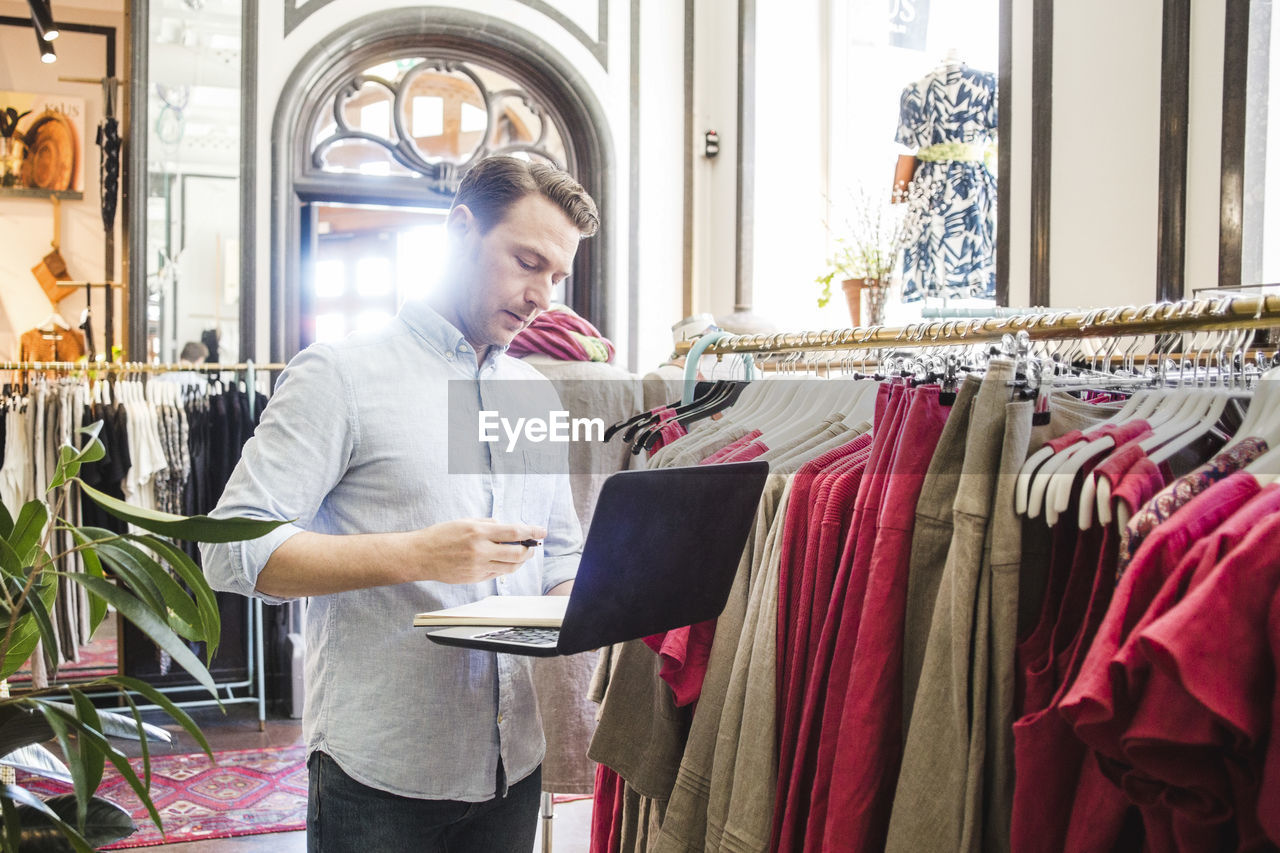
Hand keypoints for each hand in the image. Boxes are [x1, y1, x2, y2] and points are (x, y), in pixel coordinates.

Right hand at [410, 519, 547, 584]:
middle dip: (529, 550)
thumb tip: (507, 528)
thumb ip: (488, 524)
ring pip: (510, 567)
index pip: (514, 532)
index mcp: (479, 532)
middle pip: (517, 553)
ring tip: (522, 555)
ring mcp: (478, 566)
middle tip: (532, 546)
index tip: (542, 531)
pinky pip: (497, 574)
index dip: (531, 532)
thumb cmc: (442, 535)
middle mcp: (480, 550)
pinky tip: (505, 562)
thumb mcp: (465, 521)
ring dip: (520, 561)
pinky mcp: (475, 578)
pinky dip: (505, 567)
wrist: (421, 555)